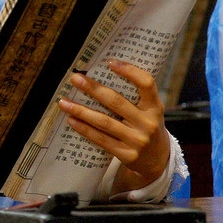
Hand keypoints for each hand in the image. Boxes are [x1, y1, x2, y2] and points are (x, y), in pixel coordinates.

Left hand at [57, 59, 169, 191]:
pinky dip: (84, 129)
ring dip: (81, 111)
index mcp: (155, 107)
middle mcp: (147, 123)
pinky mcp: (127, 155)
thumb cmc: (146, 127)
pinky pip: (101, 139)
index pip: (146, 84)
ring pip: (104, 122)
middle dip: (93, 89)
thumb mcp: (149, 111)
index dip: (130, 71)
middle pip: (116, 102)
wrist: (158, 160)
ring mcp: (137, 140)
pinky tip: (72, 120)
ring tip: (64, 102)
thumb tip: (101, 75)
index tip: (110, 62)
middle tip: (75, 78)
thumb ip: (134, 96)